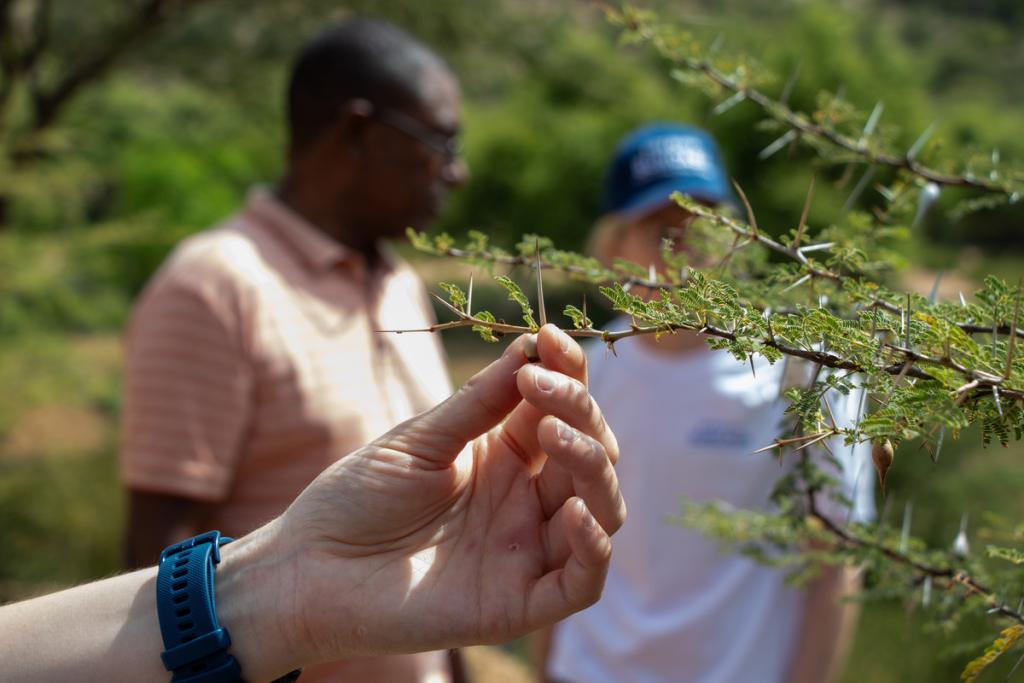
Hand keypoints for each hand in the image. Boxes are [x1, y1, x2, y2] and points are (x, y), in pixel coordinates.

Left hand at [224, 325, 623, 676]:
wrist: (310, 568)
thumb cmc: (358, 497)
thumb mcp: (420, 440)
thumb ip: (479, 404)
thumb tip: (531, 347)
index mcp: (505, 455)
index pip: (562, 410)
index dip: (567, 372)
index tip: (549, 336)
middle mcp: (526, 500)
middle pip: (591, 453)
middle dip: (579, 411)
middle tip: (538, 384)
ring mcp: (526, 550)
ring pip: (603, 509)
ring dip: (592, 466)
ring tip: (553, 433)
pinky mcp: (519, 602)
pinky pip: (583, 581)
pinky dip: (594, 546)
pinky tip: (574, 512)